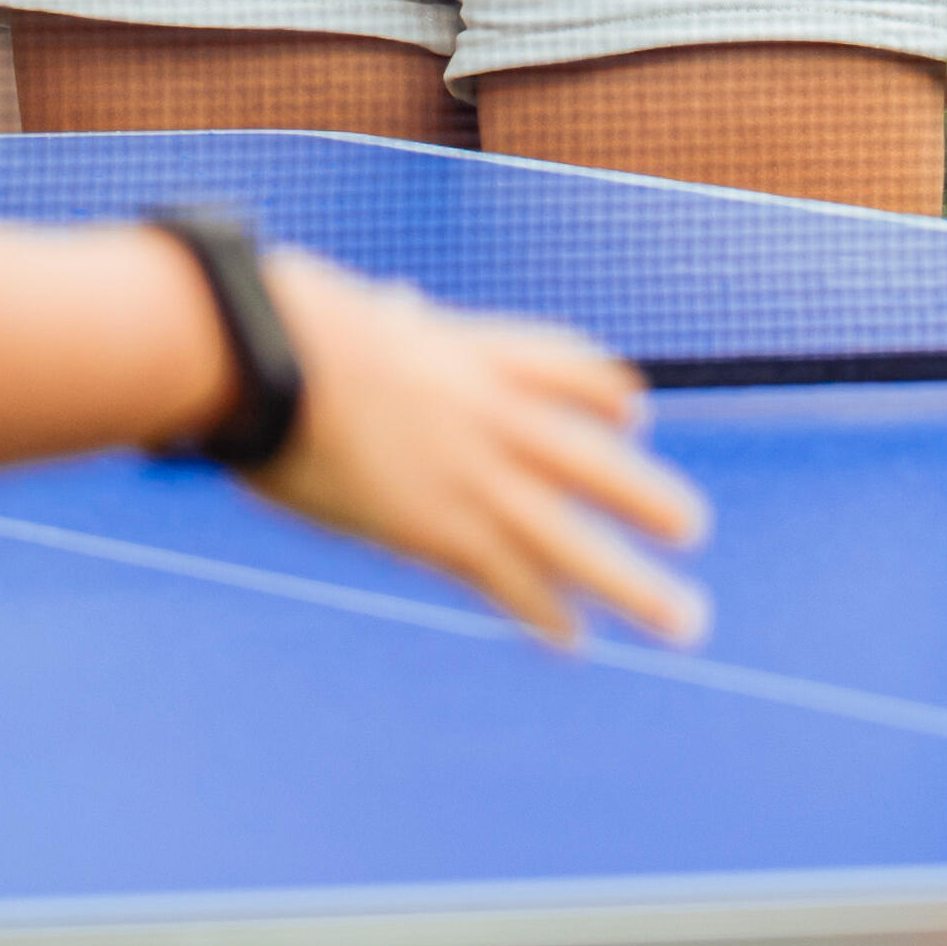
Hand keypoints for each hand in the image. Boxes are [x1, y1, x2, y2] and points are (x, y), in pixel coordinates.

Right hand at [239, 247, 709, 647]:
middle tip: (691, 528)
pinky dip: (542, 612)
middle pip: (594, 461)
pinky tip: (572, 640)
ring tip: (685, 620)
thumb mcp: (362, 310)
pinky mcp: (435, 528)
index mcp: (471, 350)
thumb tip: (398, 305)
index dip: (606, 395)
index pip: (568, 369)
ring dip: (634, 586)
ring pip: (573, 539)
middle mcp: (490, 413)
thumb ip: (396, 321)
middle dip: (646, 498)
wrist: (255, 356)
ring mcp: (471, 474)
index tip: (635, 413)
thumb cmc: (280, 324)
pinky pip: (507, 580)